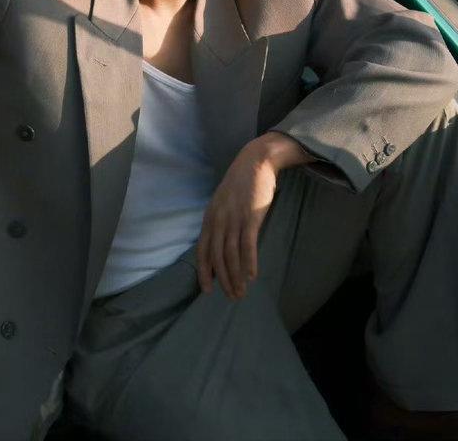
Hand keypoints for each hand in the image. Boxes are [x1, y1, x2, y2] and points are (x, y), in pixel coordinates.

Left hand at [196, 132, 311, 298]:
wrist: (256, 161)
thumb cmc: (241, 184)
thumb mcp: (222, 203)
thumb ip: (220, 222)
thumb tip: (222, 245)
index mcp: (210, 218)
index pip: (202, 250)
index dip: (204, 271)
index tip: (207, 289)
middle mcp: (218, 220)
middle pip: (217, 256)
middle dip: (222, 279)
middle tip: (231, 296)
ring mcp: (233, 219)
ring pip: (231, 254)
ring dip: (236, 276)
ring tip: (241, 292)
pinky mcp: (250, 216)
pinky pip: (247, 244)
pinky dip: (249, 262)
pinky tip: (252, 275)